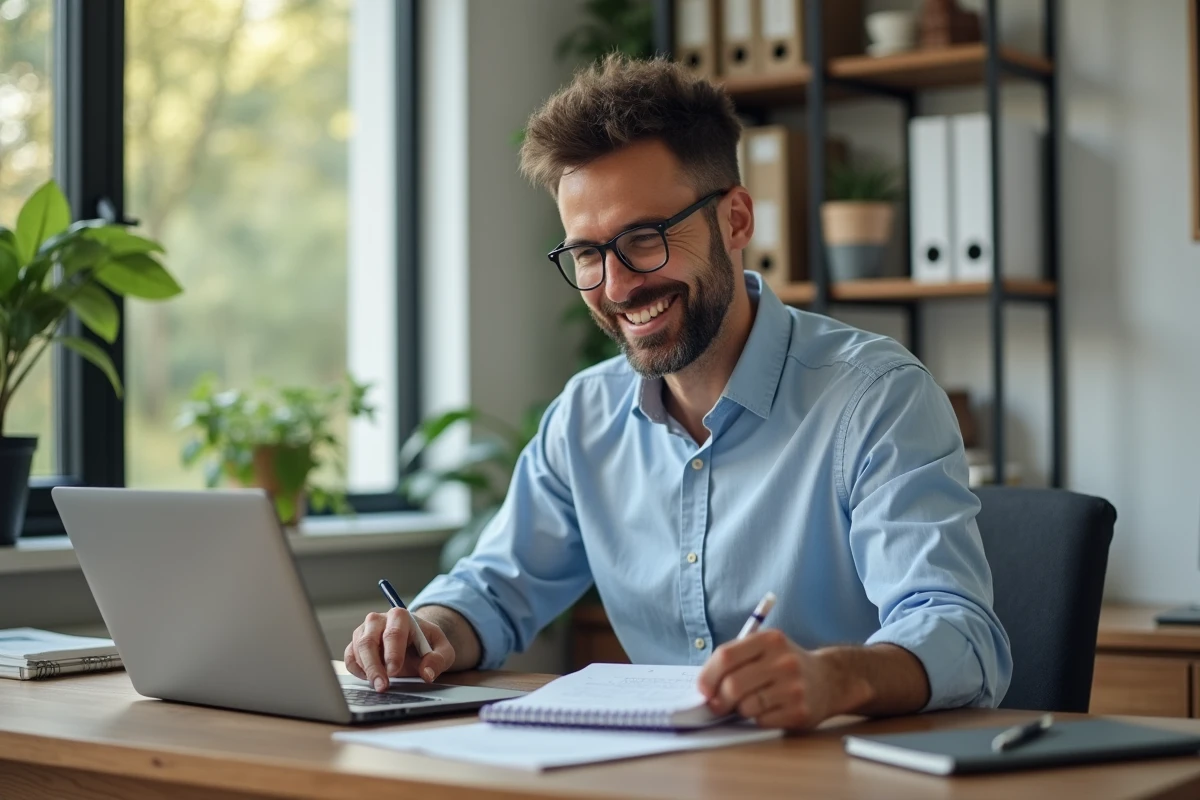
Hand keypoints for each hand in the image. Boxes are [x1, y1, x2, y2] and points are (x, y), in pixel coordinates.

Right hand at [344, 608, 454, 691]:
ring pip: (357, 649)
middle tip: (382, 686)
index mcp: (401, 616)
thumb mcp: (443, 650)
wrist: (415, 639)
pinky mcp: (356, 643)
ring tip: (379, 686)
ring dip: (366, 670)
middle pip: (369, 641)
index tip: (394, 671)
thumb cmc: (427, 643)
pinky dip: (356, 670)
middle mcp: (379, 620)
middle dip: (374, 666)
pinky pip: (349, 657)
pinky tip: (369, 679)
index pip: (393, 633)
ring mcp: (364, 630)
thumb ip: (438, 659)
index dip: (392, 653)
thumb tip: (427, 673)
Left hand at [696, 630, 835, 729]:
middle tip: (718, 705)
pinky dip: (758, 719)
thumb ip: (736, 660)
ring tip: (749, 704)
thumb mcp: (764, 648)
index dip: (707, 676)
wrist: (829, 679)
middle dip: (719, 700)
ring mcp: (794, 687)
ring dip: (740, 710)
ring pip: (746, 707)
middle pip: (733, 685)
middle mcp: (784, 661)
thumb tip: (704, 687)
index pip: (726, 656)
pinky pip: (762, 721)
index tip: (702, 689)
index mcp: (769, 639)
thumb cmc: (784, 665)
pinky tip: (769, 710)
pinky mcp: (800, 711)